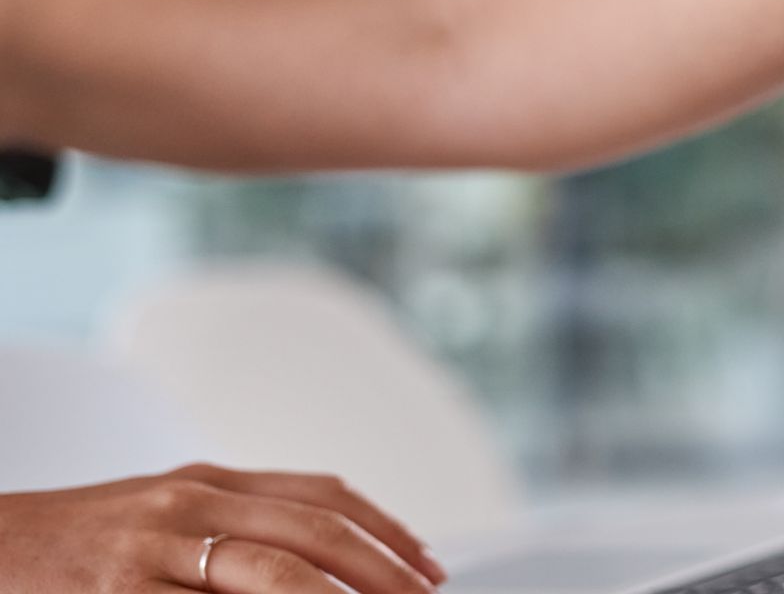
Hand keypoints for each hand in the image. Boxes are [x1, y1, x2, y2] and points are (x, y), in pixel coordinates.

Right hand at [0, 463, 446, 592]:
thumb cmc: (82, 543)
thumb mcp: (167, 513)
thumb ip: (243, 525)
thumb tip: (336, 561)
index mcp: (207, 481)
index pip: (323, 496)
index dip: (387, 531)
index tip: (428, 567)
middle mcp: (188, 505)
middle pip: (314, 533)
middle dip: (382, 573)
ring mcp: (153, 551)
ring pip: (270, 575)